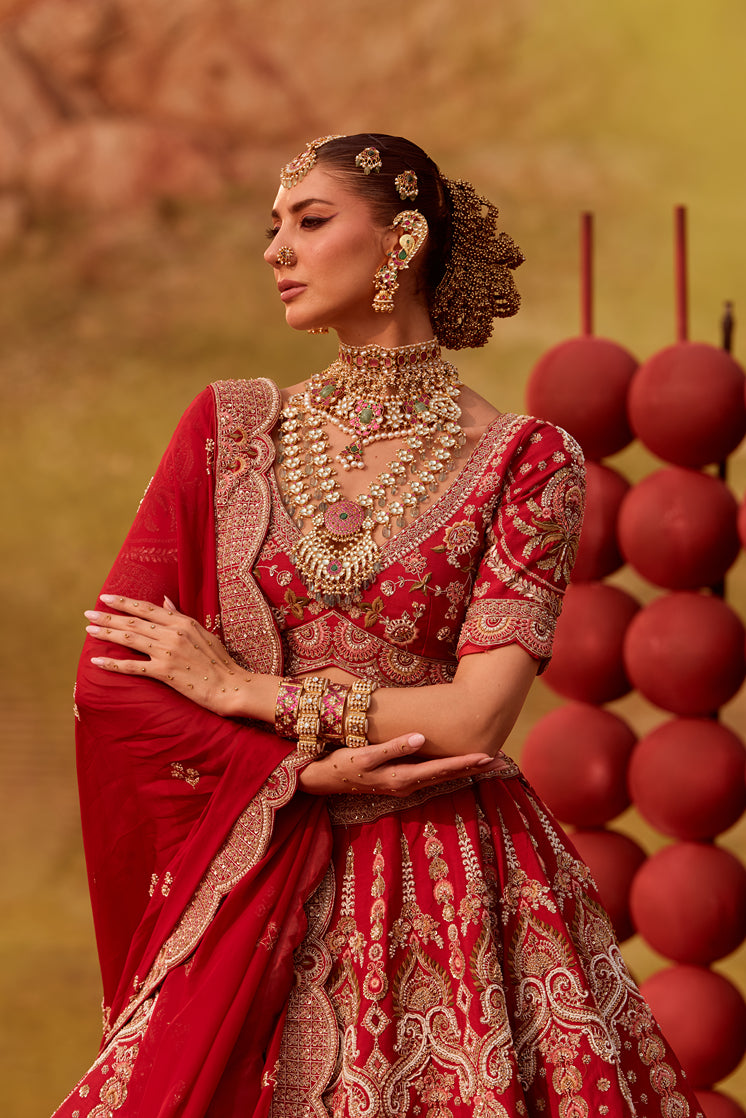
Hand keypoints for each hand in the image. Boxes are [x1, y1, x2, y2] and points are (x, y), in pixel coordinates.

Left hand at [85, 593, 252, 715]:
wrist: (231, 686)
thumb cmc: (220, 662)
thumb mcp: (203, 633)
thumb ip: (182, 617)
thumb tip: (165, 601)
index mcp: (183, 622)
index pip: (147, 608)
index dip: (124, 602)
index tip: (106, 597)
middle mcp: (173, 633)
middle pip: (134, 621)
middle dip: (108, 616)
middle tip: (88, 613)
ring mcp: (168, 652)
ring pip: (130, 639)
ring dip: (107, 633)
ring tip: (89, 630)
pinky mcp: (165, 671)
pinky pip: (133, 666)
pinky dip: (113, 663)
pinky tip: (97, 661)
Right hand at [297, 733, 512, 796]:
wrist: (322, 779)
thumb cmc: (342, 764)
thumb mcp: (365, 755)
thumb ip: (394, 747)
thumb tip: (421, 738)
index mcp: (402, 778)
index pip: (441, 770)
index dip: (464, 762)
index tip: (486, 755)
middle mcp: (406, 785)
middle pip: (446, 776)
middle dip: (470, 767)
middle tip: (496, 758)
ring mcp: (402, 785)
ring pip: (439, 778)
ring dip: (460, 770)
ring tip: (482, 762)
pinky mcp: (397, 781)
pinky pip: (428, 776)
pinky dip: (444, 771)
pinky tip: (452, 765)